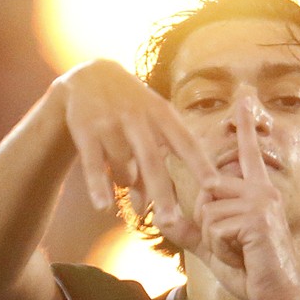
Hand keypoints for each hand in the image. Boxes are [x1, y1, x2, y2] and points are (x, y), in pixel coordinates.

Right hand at [59, 61, 215, 226]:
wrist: (88, 76)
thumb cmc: (129, 108)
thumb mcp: (149, 124)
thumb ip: (151, 164)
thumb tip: (149, 208)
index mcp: (162, 113)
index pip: (185, 141)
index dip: (200, 164)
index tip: (214, 187)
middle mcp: (138, 116)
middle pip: (153, 160)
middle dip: (162, 193)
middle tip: (171, 223)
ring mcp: (110, 122)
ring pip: (123, 165)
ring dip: (129, 186)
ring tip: (136, 203)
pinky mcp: (85, 129)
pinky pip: (93, 164)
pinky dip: (98, 186)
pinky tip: (103, 207)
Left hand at [183, 98, 299, 299]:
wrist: (279, 297)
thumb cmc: (252, 271)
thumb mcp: (214, 247)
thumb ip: (188, 229)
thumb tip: (160, 217)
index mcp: (256, 191)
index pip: (247, 154)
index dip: (244, 128)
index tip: (244, 101)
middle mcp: (261, 190)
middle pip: (207, 189)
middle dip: (208, 222)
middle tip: (234, 245)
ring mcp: (261, 202)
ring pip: (208, 211)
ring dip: (216, 239)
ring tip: (241, 252)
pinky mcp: (256, 218)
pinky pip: (215, 228)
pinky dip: (221, 249)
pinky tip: (244, 256)